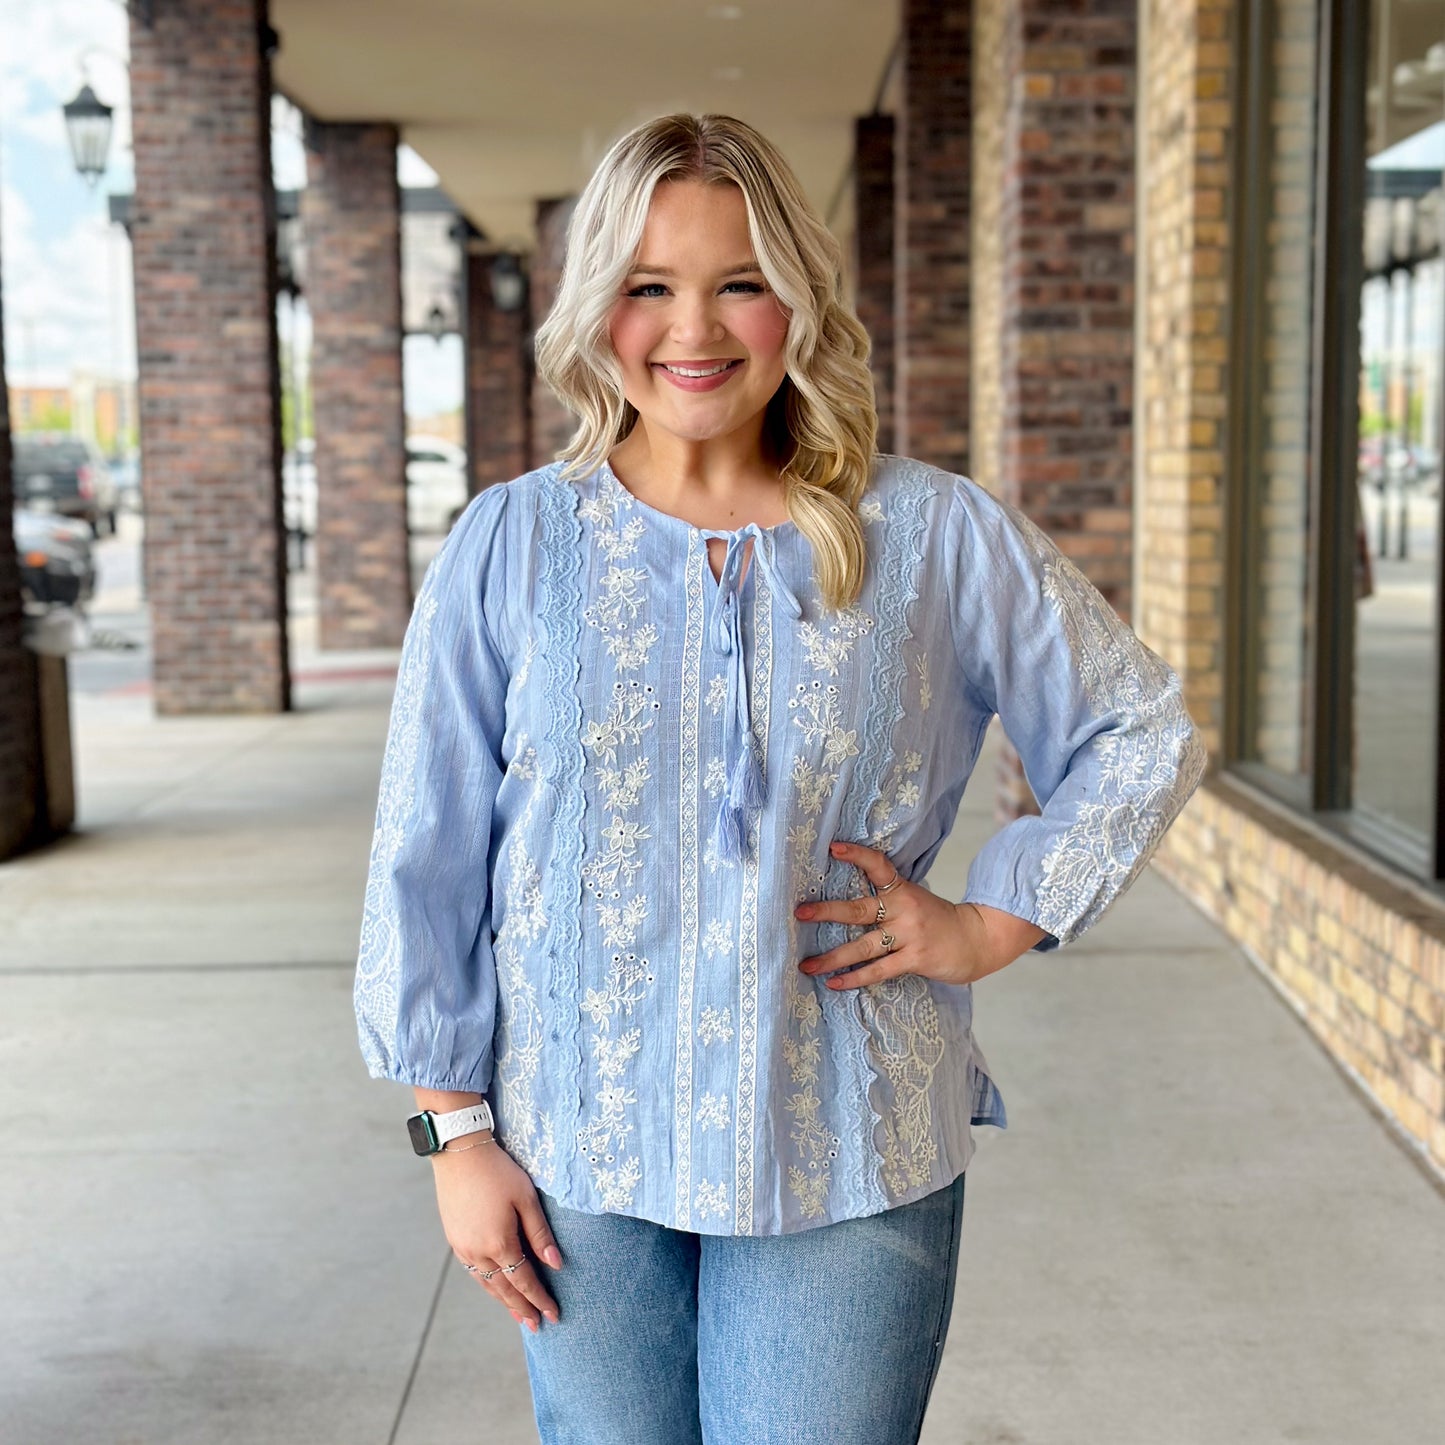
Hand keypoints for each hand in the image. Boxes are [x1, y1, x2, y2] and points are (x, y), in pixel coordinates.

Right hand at [431, 1135, 562, 1332]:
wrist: (460, 1153)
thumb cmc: (499, 1171)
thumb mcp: (526, 1198)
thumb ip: (540, 1234)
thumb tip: (557, 1265)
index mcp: (499, 1243)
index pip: (525, 1281)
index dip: (540, 1299)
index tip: (554, 1314)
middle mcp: (478, 1252)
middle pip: (505, 1289)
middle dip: (523, 1308)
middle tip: (538, 1326)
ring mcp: (463, 1248)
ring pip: (487, 1285)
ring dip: (504, 1302)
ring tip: (520, 1315)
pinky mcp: (455, 1241)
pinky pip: (474, 1273)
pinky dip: (489, 1286)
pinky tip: (496, 1289)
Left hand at [795, 839, 1046, 990]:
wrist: (977, 939)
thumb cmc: (936, 920)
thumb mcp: (913, 898)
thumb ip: (885, 898)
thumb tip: (842, 903)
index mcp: (902, 889)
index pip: (877, 866)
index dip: (856, 856)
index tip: (833, 848)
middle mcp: (903, 909)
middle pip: (858, 909)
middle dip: (826, 911)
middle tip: (800, 913)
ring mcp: (909, 935)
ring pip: (863, 946)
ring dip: (832, 957)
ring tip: (806, 965)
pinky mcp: (915, 959)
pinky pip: (879, 969)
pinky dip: (855, 979)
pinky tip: (834, 983)